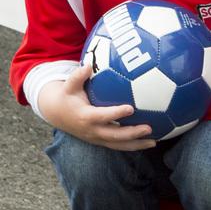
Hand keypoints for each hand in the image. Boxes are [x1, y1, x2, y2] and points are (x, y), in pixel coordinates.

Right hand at [37, 64, 156, 150]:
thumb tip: (88, 64)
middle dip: (131, 133)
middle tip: (148, 128)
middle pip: (114, 135)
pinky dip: (133, 145)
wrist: (57, 115)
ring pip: (118, 145)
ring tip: (153, 141)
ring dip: (136, 144)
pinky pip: (118, 145)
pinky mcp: (100, 141)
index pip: (103, 116)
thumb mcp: (69, 86)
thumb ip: (78, 76)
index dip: (116, 113)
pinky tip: (149, 142)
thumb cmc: (67, 96)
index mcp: (85, 117)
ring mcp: (96, 138)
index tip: (131, 108)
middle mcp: (92, 130)